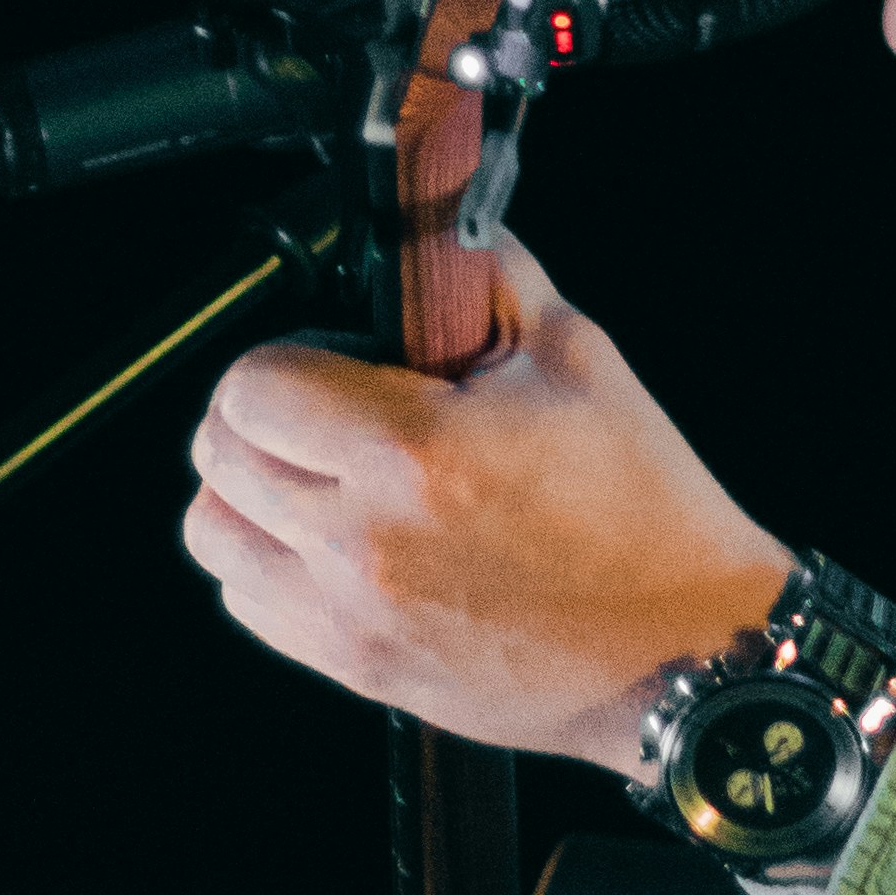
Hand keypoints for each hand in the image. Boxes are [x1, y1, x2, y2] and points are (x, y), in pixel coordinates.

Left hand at [180, 244, 790, 769]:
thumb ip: (483, 274)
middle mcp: (364, 541)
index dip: (286, 358)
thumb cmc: (643, 508)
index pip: (252, 385)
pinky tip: (339, 544)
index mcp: (414, 452)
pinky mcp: (357, 668)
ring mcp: (351, 615)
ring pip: (212, 533)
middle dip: (262, 417)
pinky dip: (272, 565)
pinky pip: (249, 604)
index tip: (335, 361)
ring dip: (252, 494)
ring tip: (324, 480)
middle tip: (329, 412)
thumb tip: (426, 225)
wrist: (682, 649)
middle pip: (218, 456)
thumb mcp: (578, 357)